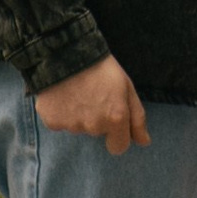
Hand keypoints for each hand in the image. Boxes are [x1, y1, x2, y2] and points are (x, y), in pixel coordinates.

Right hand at [34, 57, 151, 151]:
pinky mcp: (52, 122)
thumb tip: (144, 142)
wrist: (65, 51)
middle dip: (97, 118)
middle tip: (93, 94)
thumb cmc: (100, 67)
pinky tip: (62, 94)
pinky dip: (61, 112)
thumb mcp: (126, 86)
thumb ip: (137, 117)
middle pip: (97, 133)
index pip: (119, 147)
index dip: (117, 134)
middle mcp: (94, 126)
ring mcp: (72, 125)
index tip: (111, 118)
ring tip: (77, 91)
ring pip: (78, 127)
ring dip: (79, 114)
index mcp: (116, 118)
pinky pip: (60, 123)